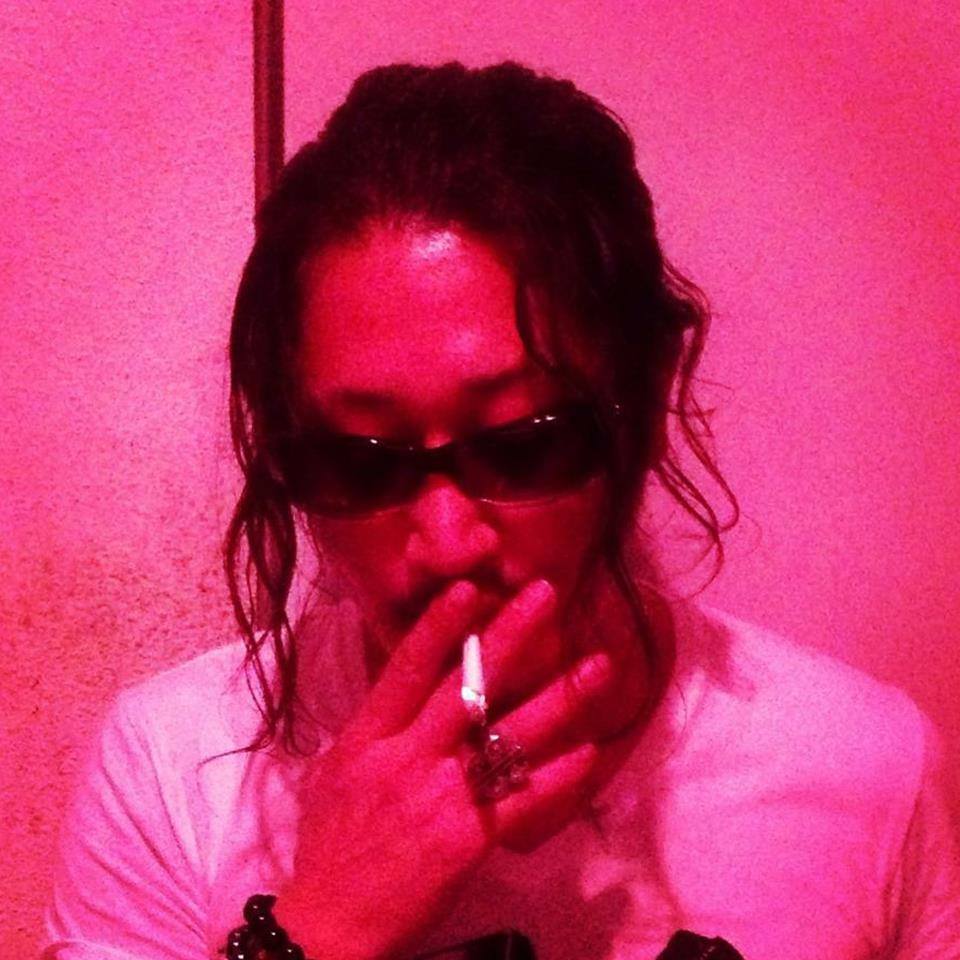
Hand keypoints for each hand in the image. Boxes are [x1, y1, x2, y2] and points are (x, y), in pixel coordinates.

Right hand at [275, 578, 615, 959]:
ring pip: (507, 734)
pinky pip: (523, 799)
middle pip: (465, 686)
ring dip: (558, 696)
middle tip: (545, 594)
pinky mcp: (468, 839)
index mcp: (368, 738)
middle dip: (509, 636)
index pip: (407, 669)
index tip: (470, 587)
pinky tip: (589, 751)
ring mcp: (441, 797)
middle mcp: (406, 758)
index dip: (440, 625)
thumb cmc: (330, 843)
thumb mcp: (337, 771)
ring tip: (598, 666)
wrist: (329, 925)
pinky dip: (558, 774)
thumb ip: (377, 725)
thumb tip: (410, 681)